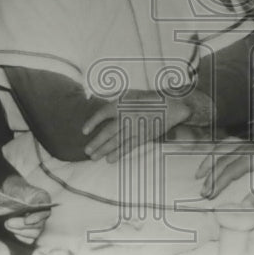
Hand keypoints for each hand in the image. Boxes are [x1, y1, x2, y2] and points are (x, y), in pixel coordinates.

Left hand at [0, 175, 51, 244]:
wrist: (10, 193)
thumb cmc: (16, 189)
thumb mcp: (20, 187)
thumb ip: (26, 196)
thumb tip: (29, 209)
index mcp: (44, 200)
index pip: (45, 211)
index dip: (37, 218)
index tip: (26, 221)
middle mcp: (43, 213)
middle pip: (39, 226)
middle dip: (22, 226)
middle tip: (8, 222)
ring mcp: (38, 223)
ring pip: (34, 234)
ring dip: (19, 231)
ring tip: (7, 224)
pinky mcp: (31, 231)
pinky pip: (28, 240)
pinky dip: (19, 236)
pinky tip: (12, 229)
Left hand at [82, 89, 210, 162]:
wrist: (169, 105)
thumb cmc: (147, 99)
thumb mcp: (129, 95)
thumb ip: (115, 102)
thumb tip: (100, 109)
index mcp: (122, 104)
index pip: (102, 114)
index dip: (92, 122)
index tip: (84, 131)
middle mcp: (127, 116)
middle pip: (107, 132)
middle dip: (96, 142)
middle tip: (87, 151)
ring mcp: (135, 128)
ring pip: (116, 141)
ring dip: (104, 150)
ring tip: (93, 157)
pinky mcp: (143, 136)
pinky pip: (128, 146)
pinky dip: (119, 153)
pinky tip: (110, 159)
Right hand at [196, 138, 253, 203]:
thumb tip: (242, 207)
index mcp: (251, 158)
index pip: (228, 171)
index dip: (217, 184)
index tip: (209, 195)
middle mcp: (246, 148)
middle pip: (221, 161)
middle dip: (210, 177)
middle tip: (202, 191)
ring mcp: (246, 143)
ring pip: (221, 149)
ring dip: (208, 161)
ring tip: (199, 174)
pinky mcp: (249, 142)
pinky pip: (228, 143)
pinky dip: (217, 150)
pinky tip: (213, 158)